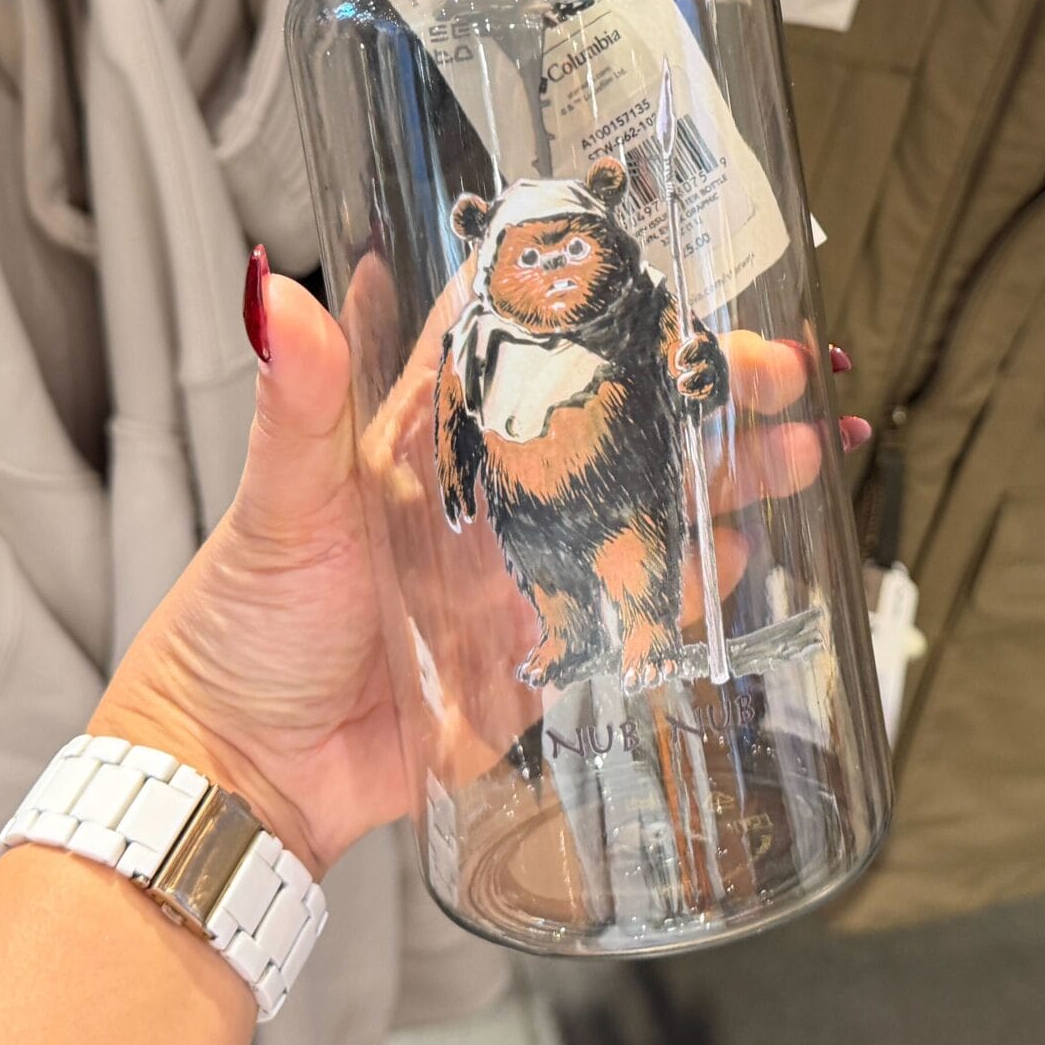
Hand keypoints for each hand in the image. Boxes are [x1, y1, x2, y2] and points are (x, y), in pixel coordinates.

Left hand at [94, 249, 864, 879]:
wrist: (243, 773)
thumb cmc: (239, 624)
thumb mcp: (279, 501)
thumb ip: (292, 403)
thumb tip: (275, 296)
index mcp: (430, 429)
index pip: (534, 339)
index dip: (611, 300)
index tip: (688, 272)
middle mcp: (490, 489)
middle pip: (620, 419)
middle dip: (708, 392)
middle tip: (783, 374)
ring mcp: (523, 568)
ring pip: (647, 506)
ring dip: (728, 478)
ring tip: (805, 452)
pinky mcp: (542, 650)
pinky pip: (636, 609)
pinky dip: (698, 584)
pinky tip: (751, 558)